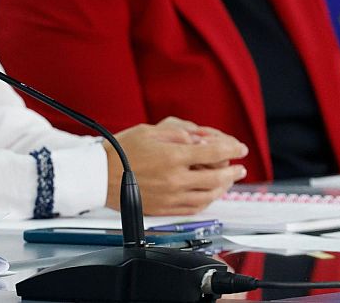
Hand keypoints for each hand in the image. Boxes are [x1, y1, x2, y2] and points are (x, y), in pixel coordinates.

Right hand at [104, 118, 247, 214]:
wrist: (99, 176)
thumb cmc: (119, 151)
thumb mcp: (148, 131)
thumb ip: (177, 134)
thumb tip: (198, 140)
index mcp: (173, 156)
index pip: (213, 153)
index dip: (231, 150)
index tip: (240, 149)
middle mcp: (175, 178)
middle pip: (216, 177)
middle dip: (233, 172)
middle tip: (239, 168)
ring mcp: (171, 196)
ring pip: (208, 196)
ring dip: (223, 188)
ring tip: (228, 182)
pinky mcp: (165, 208)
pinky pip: (194, 208)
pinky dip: (207, 201)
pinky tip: (210, 195)